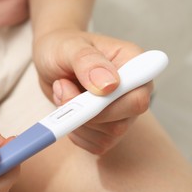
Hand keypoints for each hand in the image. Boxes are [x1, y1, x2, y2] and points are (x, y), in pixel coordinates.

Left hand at [33, 29, 152, 153]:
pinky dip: (76, 132)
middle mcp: (133, 89)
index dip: (111, 103)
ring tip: (64, 92)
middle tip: (63, 88)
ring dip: (77, 120)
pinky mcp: (107, 127)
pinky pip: (96, 144)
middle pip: (122, 121)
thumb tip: (110, 85)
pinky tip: (68, 109)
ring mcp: (122, 111)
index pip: (139, 96)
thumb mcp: (70, 47)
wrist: (51, 59)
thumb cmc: (62, 47)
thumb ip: (89, 62)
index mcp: (133, 63)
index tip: (87, 93)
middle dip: (85, 112)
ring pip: (107, 135)